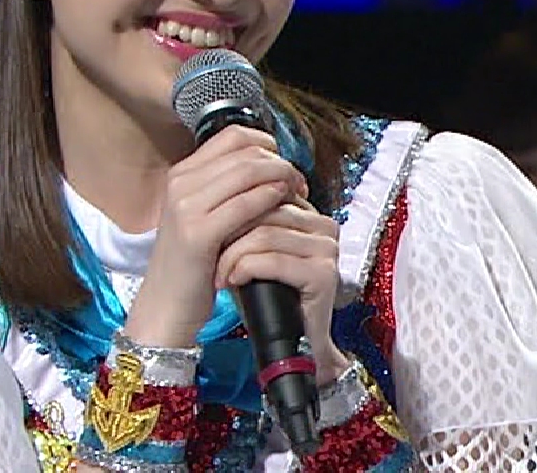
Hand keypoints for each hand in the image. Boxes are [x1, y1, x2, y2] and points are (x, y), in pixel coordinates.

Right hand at [125, 124, 309, 348]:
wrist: (165, 307)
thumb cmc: (192, 265)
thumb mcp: (203, 217)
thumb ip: (226, 190)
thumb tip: (269, 169)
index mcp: (182, 175)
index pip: (233, 137)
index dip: (266, 145)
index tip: (283, 165)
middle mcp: (180, 183)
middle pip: (245, 151)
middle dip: (280, 162)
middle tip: (299, 181)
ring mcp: (186, 206)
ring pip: (248, 171)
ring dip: (281, 177)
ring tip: (298, 193)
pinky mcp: (198, 233)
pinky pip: (245, 204)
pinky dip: (270, 199)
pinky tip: (284, 207)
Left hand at [214, 195, 348, 380]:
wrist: (284, 344)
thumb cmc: (262, 294)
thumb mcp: (249, 249)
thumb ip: (242, 219)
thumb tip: (213, 192)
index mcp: (310, 214)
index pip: (266, 191)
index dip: (233, 207)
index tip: (210, 227)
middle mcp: (324, 227)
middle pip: (266, 210)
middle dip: (231, 232)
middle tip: (209, 253)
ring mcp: (327, 250)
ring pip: (265, 234)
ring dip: (233, 254)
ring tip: (219, 272)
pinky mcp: (324, 274)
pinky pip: (273, 260)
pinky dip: (245, 268)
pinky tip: (231, 280)